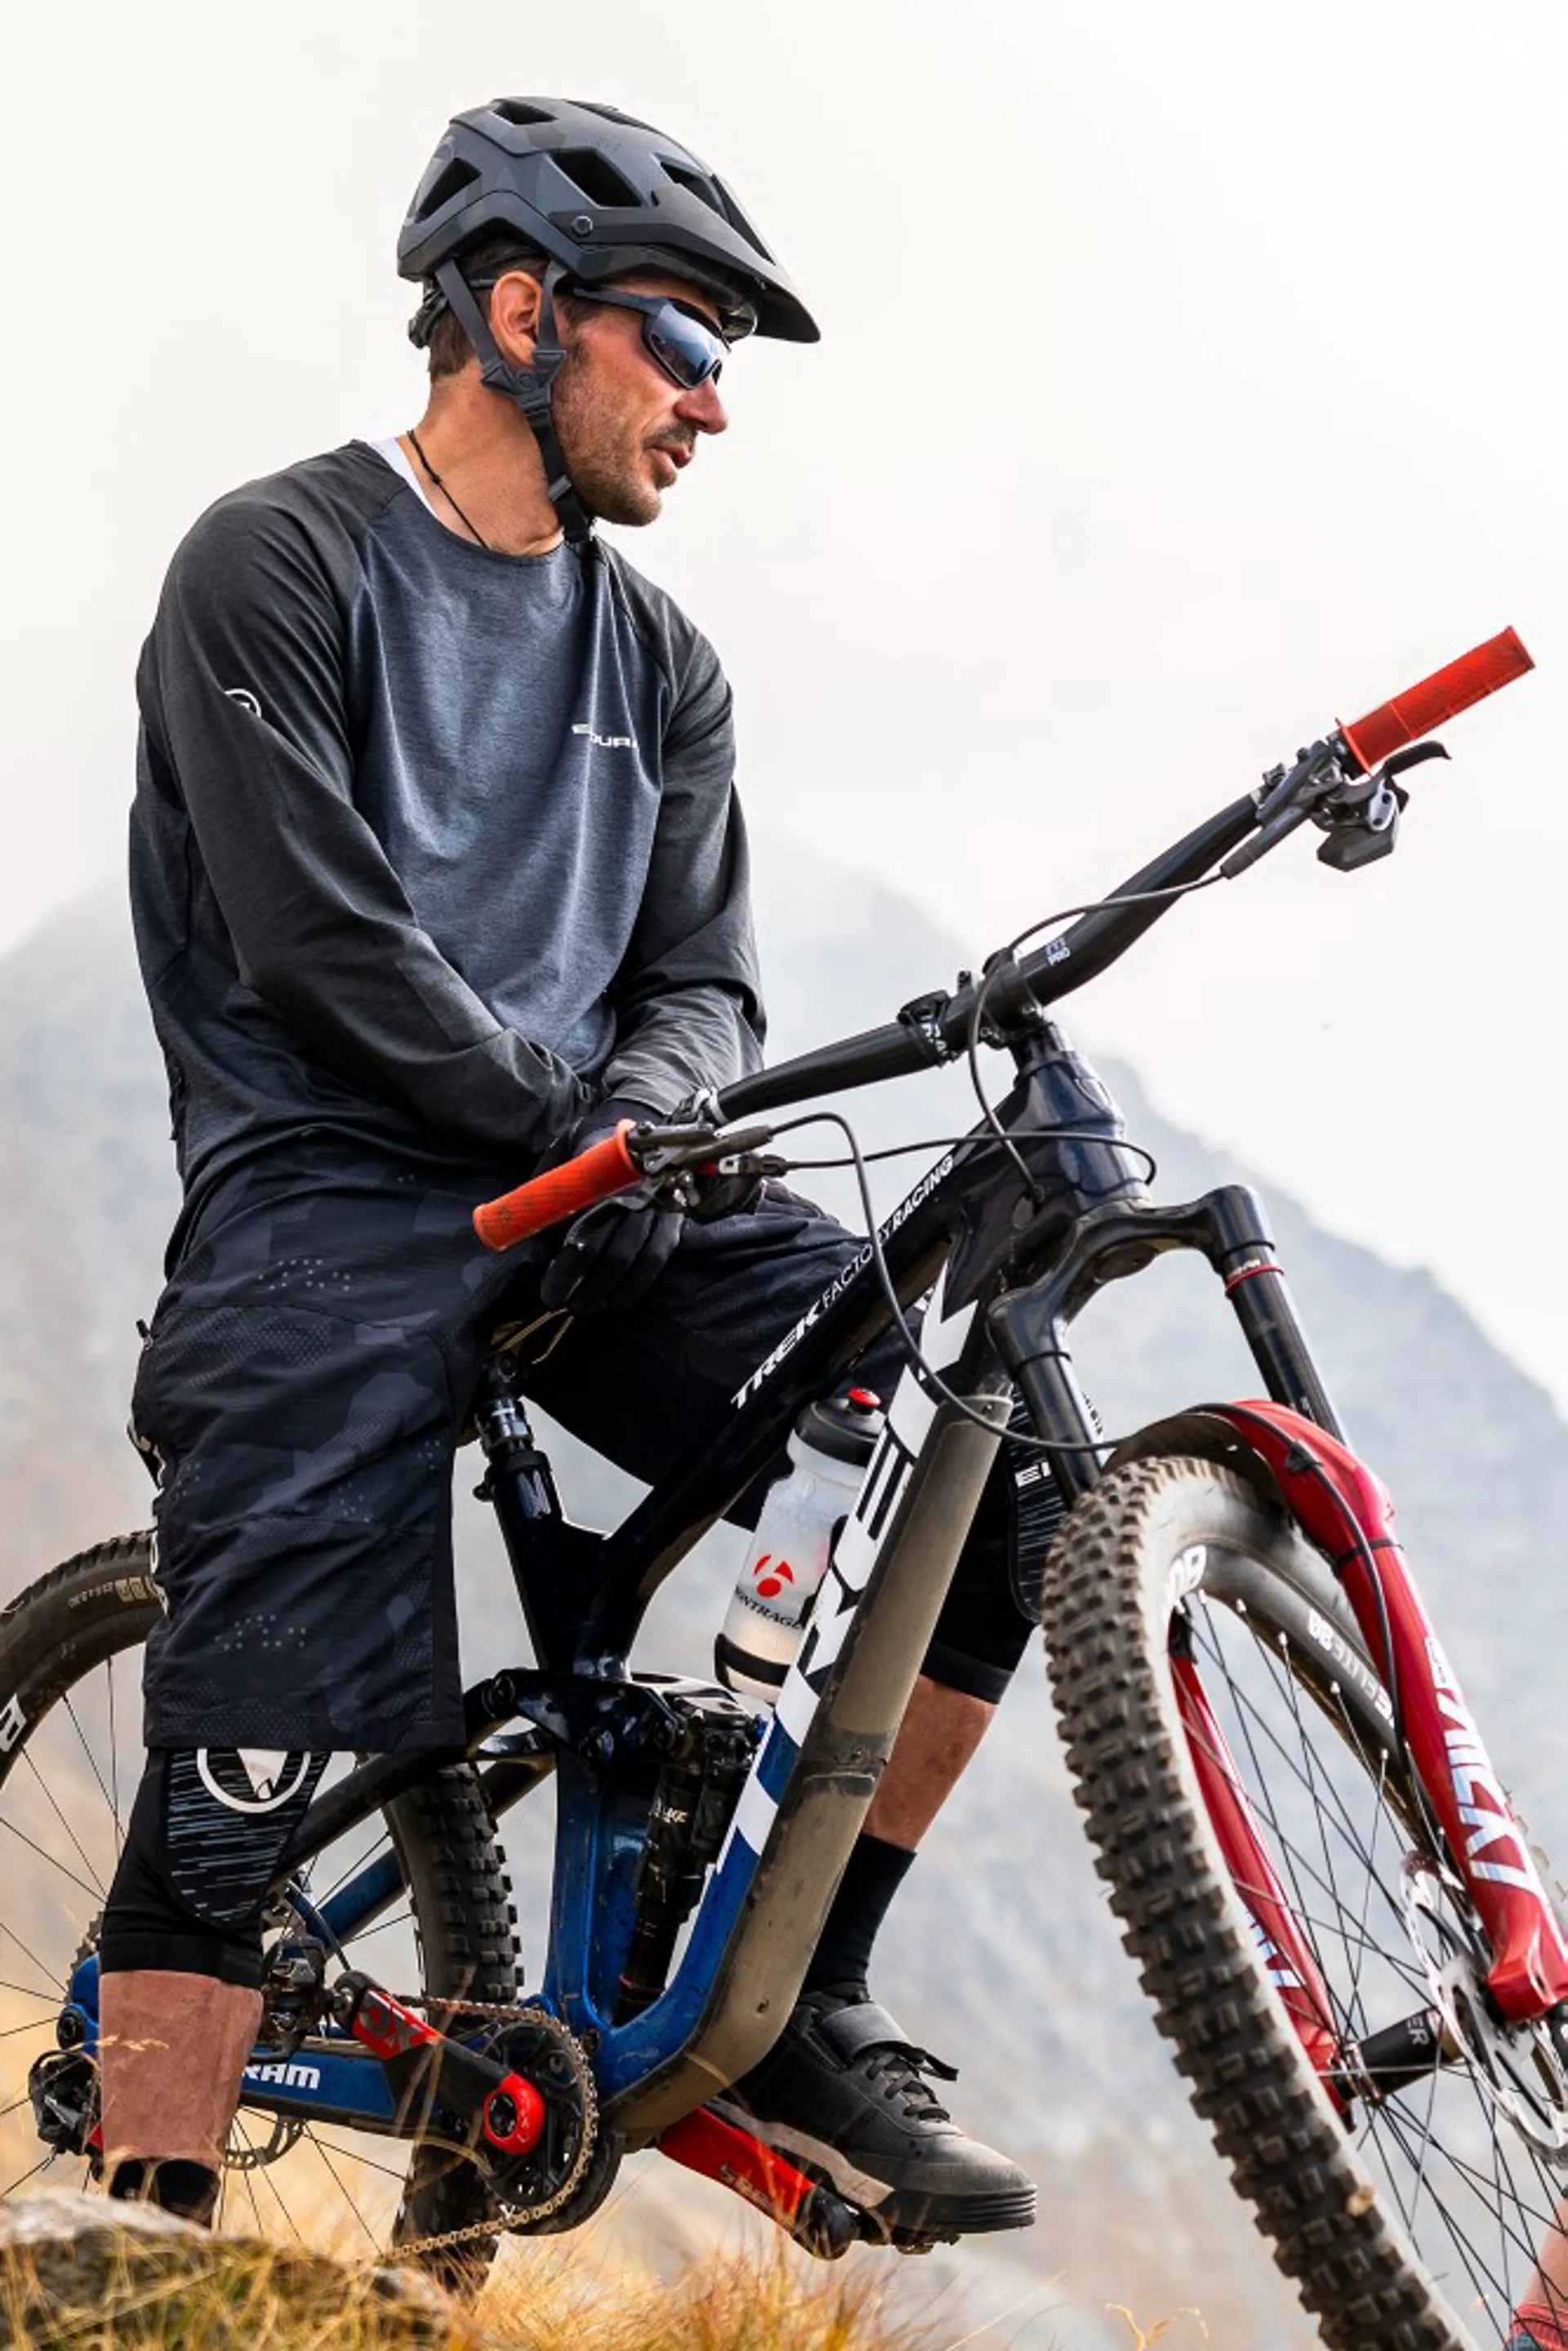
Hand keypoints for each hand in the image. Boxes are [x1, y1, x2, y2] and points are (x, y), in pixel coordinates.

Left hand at [539, 1102, 682, 1314]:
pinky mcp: (673, 1218)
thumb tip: (523, 1240)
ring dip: (609, 1291)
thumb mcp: (562, 1167)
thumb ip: (547, 1200)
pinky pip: (657, 1258)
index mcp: (603, 1178)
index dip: (567, 1271)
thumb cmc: (588, 1160)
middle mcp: (635, 1191)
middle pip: (613, 1253)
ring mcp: (658, 1204)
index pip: (585, 1234)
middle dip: (586, 1288)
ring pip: (636, 1259)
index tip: (550, 1295)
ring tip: (586, 1307)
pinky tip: (617, 1300)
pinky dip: (637, 1284)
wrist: (632, 1140)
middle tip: (565, 1305)